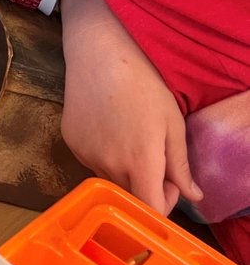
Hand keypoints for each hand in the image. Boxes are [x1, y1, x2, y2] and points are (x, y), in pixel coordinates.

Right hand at [61, 0, 201, 215]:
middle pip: (131, 196)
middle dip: (147, 185)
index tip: (172, 183)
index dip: (165, 205)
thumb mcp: (172, 122)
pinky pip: (93, 163)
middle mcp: (109, 164)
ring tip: (129, 136)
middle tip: (154, 154)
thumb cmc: (143, 84)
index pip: (151, 210)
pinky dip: (105, 156)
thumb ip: (181, 165)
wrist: (98, 53)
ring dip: (125, 172)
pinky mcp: (71, 143)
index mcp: (140, 162)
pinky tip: (108, 128)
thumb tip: (194, 196)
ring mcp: (86, 154)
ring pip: (111, 180)